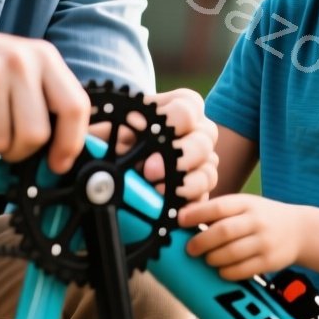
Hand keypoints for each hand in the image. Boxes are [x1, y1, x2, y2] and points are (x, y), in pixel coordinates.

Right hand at [0, 18, 89, 171]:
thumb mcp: (17, 72)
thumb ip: (47, 103)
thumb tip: (79, 144)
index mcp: (42, 57)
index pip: (75, 106)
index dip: (70, 142)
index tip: (58, 163)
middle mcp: (20, 61)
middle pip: (35, 135)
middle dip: (16, 151)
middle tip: (0, 140)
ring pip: (0, 141)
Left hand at [91, 88, 219, 200]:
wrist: (115, 166)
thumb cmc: (114, 140)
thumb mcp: (110, 128)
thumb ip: (115, 122)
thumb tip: (123, 124)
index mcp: (181, 109)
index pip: (189, 109)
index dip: (172, 120)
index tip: (148, 130)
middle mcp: (198, 134)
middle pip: (205, 140)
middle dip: (180, 155)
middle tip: (150, 170)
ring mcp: (202, 163)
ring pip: (209, 170)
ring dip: (187, 182)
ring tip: (160, 191)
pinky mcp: (199, 190)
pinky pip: (205, 197)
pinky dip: (190, 203)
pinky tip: (173, 209)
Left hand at [178, 194, 301, 280]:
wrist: (300, 231)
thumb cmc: (263, 218)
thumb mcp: (247, 205)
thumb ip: (221, 211)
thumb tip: (184, 217)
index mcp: (247, 204)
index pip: (219, 207)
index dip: (196, 214)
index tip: (179, 221)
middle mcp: (257, 221)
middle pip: (223, 232)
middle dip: (201, 242)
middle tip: (191, 249)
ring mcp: (265, 242)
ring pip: (231, 254)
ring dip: (213, 259)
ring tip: (208, 259)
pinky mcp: (270, 261)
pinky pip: (242, 270)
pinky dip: (227, 272)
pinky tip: (222, 270)